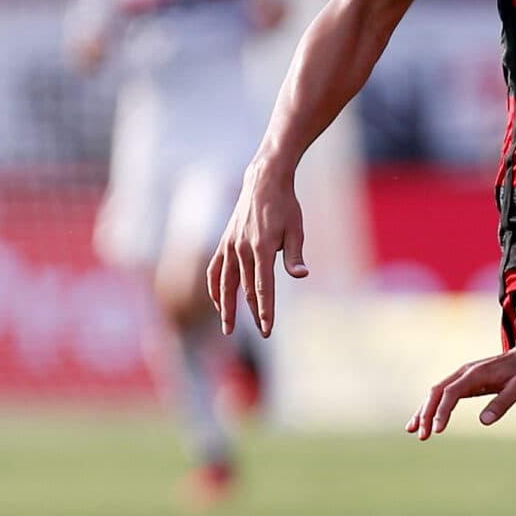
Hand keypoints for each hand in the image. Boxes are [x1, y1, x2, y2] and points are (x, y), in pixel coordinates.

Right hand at [208, 159, 306, 336]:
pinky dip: (215, 287)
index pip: (264, 287)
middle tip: (264, 333)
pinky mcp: (224, 242)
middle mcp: (242, 249)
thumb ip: (295, 256)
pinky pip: (215, 270)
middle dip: (254, 313)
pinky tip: (218, 302)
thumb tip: (301, 275)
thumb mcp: (296, 229)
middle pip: (247, 289)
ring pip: (226, 283)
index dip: (266, 310)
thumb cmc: (285, 206)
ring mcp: (230, 246)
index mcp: (262, 248)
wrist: (264, 182)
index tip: (268, 329)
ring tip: (229, 327)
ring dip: (228, 307)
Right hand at [409, 343, 515, 439]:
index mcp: (475, 374)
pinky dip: (432, 407)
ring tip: (413, 431)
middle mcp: (464, 373)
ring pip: (436, 393)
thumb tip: (484, 420)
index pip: (451, 393)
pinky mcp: (465, 382)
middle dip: (426, 414)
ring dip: (424, 411)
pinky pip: (443, 394)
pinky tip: (426, 420)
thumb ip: (502, 403)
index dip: (442, 411)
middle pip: (437, 392)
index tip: (437, 430)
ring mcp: (463, 377)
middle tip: (422, 436)